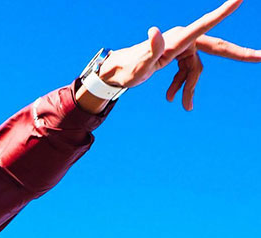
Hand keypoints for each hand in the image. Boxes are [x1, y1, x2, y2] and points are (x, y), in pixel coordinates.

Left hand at [98, 0, 257, 109]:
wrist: (116, 72)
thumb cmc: (127, 69)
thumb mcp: (140, 65)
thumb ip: (151, 49)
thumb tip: (155, 29)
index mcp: (179, 39)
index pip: (206, 24)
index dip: (223, 12)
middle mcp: (184, 40)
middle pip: (218, 49)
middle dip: (239, 55)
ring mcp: (182, 47)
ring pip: (198, 69)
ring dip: (191, 88)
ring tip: (185, 107)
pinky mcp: (178, 55)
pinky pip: (188, 71)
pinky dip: (182, 85)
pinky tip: (171, 99)